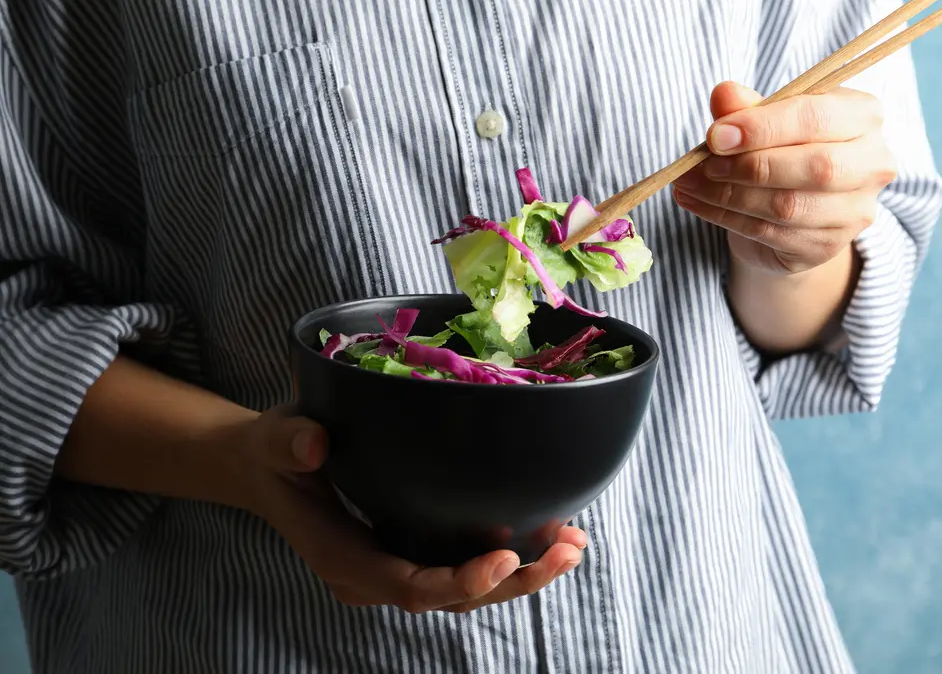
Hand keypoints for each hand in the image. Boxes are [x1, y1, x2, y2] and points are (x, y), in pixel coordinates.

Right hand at [231, 405, 586, 612]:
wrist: (271, 468)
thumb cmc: (277, 453)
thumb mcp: (276, 439)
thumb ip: (289, 442)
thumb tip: (314, 444)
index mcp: (344, 559)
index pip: (409, 587)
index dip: (460, 581)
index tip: (506, 556)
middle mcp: (377, 576)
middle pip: (453, 599)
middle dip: (515, 581)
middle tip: (567, 549)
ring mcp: (401, 567)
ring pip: (469, 591)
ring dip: (526, 573)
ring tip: (575, 543)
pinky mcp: (419, 551)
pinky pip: (469, 567)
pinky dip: (514, 556)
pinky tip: (555, 532)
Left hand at [673, 81, 896, 275]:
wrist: (790, 210)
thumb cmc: (782, 149)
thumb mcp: (764, 119)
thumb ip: (746, 106)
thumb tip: (724, 94)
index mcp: (864, 115)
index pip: (818, 117)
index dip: (762, 126)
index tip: (715, 135)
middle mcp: (874, 163)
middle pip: (817, 167)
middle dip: (750, 165)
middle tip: (705, 164)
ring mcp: (855, 211)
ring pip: (789, 205)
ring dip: (728, 195)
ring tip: (689, 183)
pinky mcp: (827, 247)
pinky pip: (771, 233)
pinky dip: (726, 217)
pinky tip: (699, 203)